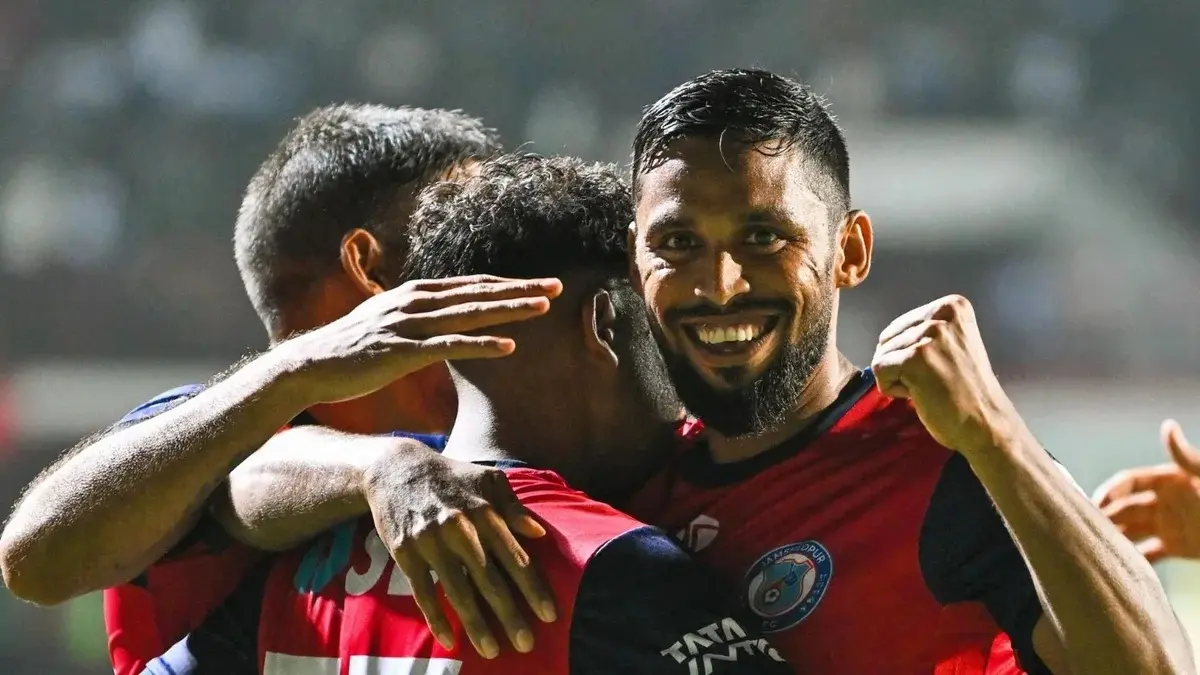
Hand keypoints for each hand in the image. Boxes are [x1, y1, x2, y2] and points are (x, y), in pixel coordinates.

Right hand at [278, 275, 562, 403]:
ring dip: (508, 309)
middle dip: (520, 289)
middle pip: (478, 293)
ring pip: (469, 314)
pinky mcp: (401, 352)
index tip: (540, 284)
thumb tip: (444, 317)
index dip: (508, 284)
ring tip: (542, 308)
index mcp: (415, 294)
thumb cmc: (352, 349)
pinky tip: (508, 346)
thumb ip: (419, 316)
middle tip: (556, 287)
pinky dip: (480, 344)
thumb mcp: (389, 322)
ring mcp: (407, 325)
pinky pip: (449, 346)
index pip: (471, 285)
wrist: (309, 365)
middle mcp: (415, 302)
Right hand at [362, 446, 555, 657]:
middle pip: (490, 580)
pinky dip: (436, 618)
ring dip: (477, 625)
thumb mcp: (487, 480)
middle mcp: (460, 529)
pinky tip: (449, 640)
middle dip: (510, 615)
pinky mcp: (405, 554)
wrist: (395, 468)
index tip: (550, 615)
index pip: (515, 558)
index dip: (533, 589)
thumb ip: (513, 507)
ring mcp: (431, 543)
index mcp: (485, 512)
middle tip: (526, 643)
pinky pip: (423, 592)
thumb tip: (539, 533)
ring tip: (493, 650)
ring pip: (458, 592)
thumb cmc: (451, 477)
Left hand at [871, 295, 1016, 453]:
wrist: (985, 423)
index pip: (901, 326)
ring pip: (881, 355)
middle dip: (901, 364)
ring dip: (899, 377)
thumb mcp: (952, 343)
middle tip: (934, 379)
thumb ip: (925, 332)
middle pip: (887, 338)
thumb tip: (885, 338)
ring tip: (930, 386)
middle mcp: (941, 314)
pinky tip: (921, 394)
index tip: (941, 367)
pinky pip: (878, 370)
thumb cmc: (965, 390)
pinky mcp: (916, 357)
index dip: (911, 353)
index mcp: (953, 305)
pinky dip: (892, 388)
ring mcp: (929, 335)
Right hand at [1093, 420, 1199, 562]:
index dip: (1110, 491)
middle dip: (1106, 516)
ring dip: (1115, 538)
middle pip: (1125, 507)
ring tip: (1098, 549)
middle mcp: (1164, 501)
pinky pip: (1149, 554)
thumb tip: (1167, 425)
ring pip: (1131, 530)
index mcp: (1169, 479)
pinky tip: (1121, 566)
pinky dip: (1134, 559)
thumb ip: (1187, 456)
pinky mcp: (1178, 548)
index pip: (1129, 482)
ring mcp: (1169, 525)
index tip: (1095, 504)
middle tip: (1087, 530)